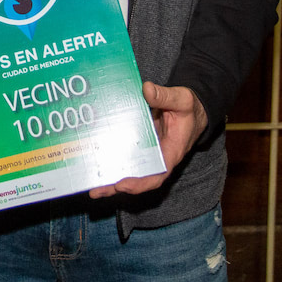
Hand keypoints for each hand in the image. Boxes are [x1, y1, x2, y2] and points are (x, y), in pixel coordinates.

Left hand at [87, 82, 207, 198]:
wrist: (191, 109)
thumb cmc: (189, 108)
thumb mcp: (182, 100)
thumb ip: (165, 96)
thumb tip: (146, 89)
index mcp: (171, 152)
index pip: (157, 175)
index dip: (140, 183)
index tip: (122, 185)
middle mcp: (158, 157)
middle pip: (137, 179)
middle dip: (116, 187)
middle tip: (95, 191)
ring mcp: (147, 153)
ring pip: (129, 170)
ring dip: (110, 179)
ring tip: (90, 186)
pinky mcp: (139, 145)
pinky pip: (125, 156)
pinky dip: (111, 161)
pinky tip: (94, 162)